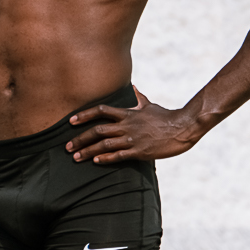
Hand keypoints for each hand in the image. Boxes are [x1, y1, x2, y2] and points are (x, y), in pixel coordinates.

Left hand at [67, 90, 202, 164]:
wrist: (182, 128)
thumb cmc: (166, 117)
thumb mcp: (149, 105)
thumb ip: (138, 98)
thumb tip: (133, 87)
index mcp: (128, 113)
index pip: (101, 111)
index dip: (84, 115)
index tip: (71, 121)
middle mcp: (127, 125)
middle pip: (98, 130)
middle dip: (80, 138)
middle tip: (67, 146)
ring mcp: (132, 139)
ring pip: (104, 144)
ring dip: (88, 151)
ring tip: (76, 157)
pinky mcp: (140, 151)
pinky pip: (119, 155)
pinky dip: (106, 158)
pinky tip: (96, 161)